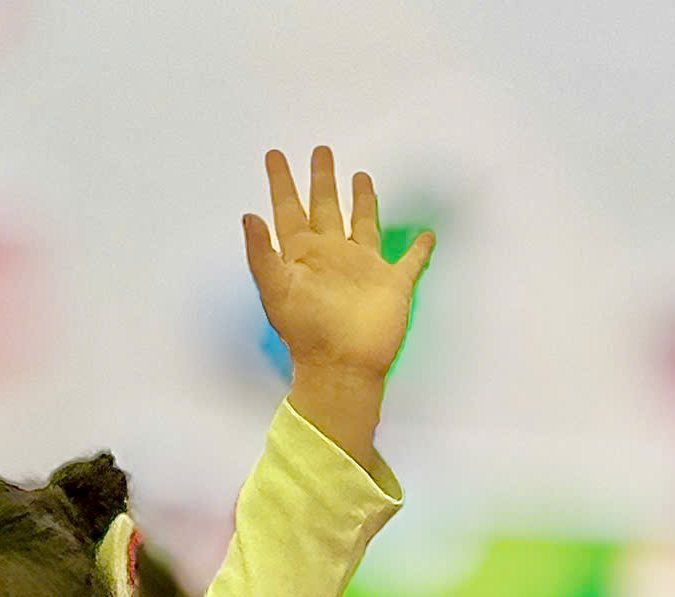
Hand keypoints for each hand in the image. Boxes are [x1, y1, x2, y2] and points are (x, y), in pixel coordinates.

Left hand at [243, 148, 432, 381]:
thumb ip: (261, 252)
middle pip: (325, 208)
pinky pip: (410, 260)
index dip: (281, 184)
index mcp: (302, 255)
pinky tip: (426, 234)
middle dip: (322, 180)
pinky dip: (419, 248)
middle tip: (321, 151)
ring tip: (361, 176)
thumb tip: (248, 214)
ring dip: (363, 201)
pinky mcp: (393, 283)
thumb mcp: (276, 290)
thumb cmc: (308, 331)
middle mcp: (331, 255)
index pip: (288, 210)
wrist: (342, 367)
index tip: (274, 155)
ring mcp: (363, 268)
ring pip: (363, 224)